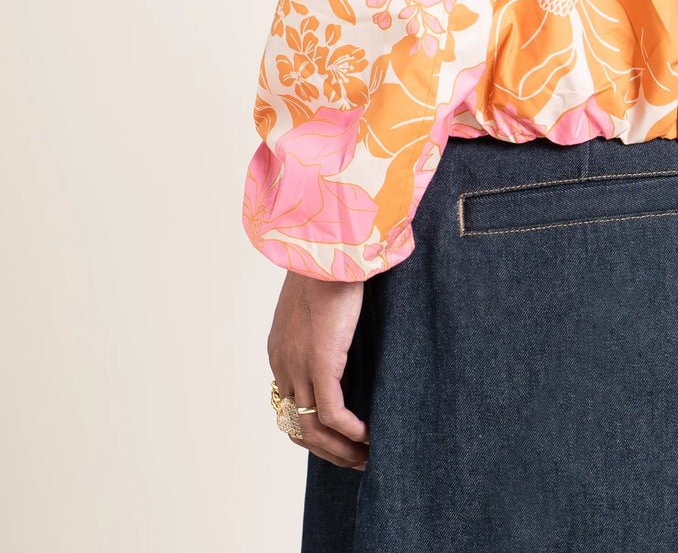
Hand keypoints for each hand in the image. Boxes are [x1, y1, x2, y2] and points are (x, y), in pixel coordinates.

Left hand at [267, 271, 370, 469]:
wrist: (329, 245)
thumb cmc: (330, 266)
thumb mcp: (320, 304)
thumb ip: (325, 328)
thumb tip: (345, 338)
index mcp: (281, 351)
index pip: (290, 408)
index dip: (315, 432)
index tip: (341, 441)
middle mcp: (284, 364)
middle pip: (297, 427)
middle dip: (327, 451)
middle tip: (356, 460)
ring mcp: (299, 365)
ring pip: (313, 429)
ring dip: (340, 450)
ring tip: (365, 458)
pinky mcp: (321, 362)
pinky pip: (332, 414)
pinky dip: (349, 432)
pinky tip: (367, 436)